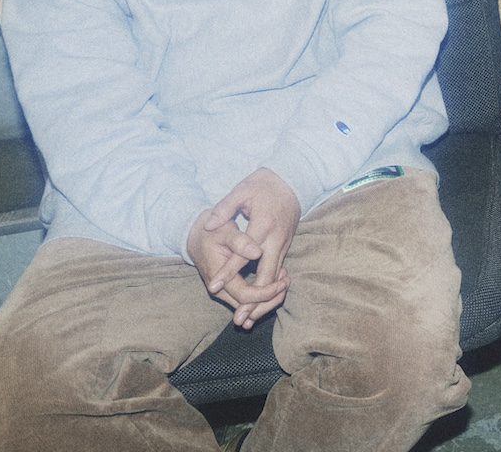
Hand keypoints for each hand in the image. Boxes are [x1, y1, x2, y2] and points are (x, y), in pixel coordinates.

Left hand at [203, 168, 301, 326]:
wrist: (292, 180)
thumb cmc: (263, 185)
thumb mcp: (241, 191)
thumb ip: (224, 209)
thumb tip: (208, 225)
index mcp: (263, 226)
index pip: (243, 255)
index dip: (227, 272)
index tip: (213, 287)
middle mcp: (275, 239)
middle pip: (265, 276)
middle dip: (252, 300)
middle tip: (239, 319)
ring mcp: (283, 245)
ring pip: (274, 279)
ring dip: (262, 301)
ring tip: (247, 319)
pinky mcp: (285, 247)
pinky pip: (277, 273)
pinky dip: (270, 290)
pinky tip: (261, 304)